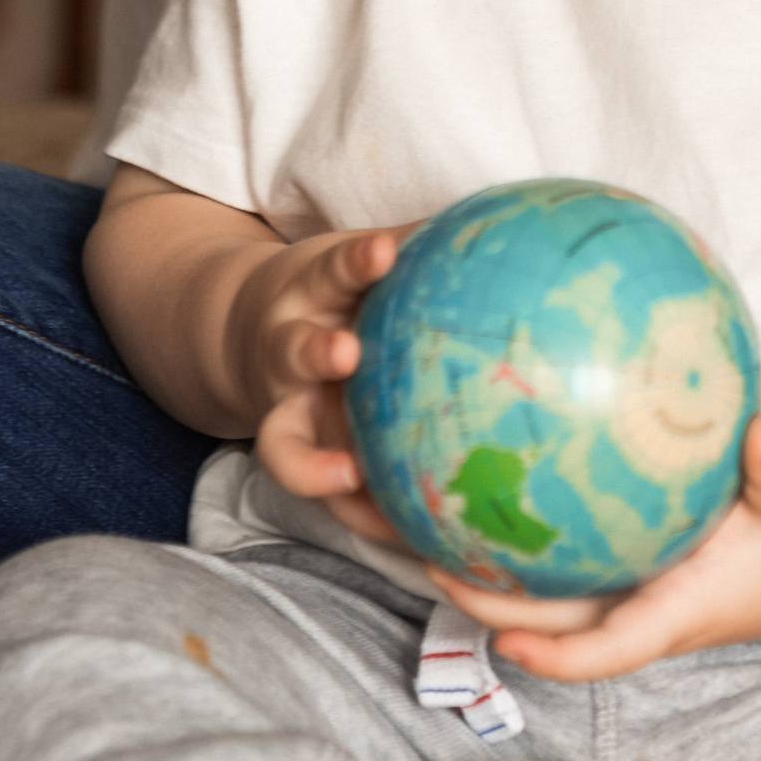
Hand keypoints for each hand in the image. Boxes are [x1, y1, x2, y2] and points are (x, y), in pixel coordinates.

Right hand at [228, 222, 414, 540]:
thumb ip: (422, 245)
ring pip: (282, 443)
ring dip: (313, 462)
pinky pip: (325, 500)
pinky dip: (362, 519)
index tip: (386, 251)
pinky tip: (415, 544)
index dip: (356, 262)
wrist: (244, 336)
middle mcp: (285, 351)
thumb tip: (516, 216)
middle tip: (345, 353)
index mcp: (310, 293)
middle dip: (314, 353)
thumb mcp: (358, 261)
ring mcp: (281, 412)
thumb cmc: (332, 293)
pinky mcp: (294, 461)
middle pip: (291, 352)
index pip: (332, 269)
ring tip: (348, 476)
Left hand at [427, 416, 760, 680]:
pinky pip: (549, 547)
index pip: (605, 652)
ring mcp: (611, 588)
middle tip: (426, 554)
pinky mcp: (606, 561)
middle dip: (480, 599)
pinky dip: (508, 519)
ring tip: (410, 509)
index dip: (554, 657)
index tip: (509, 643)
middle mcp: (625, 609)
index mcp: (667, 614)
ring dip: (471, 558)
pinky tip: (468, 459)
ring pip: (532, 586)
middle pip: (541, 621)